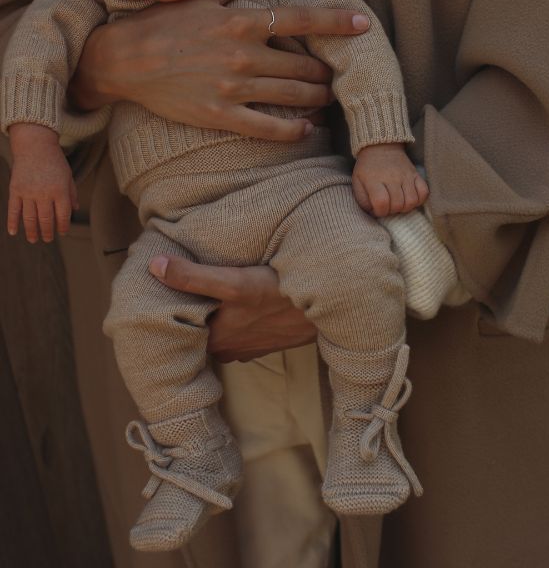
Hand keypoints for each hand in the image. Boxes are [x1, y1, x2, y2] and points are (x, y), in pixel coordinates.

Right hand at [7, 123, 78, 242]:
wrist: (35, 146)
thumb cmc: (55, 161)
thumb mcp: (68, 176)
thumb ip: (72, 194)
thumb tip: (74, 210)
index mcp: (60, 191)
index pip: (63, 215)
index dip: (63, 227)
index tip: (63, 233)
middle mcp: (44, 193)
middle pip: (46, 219)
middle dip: (48, 232)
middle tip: (48, 239)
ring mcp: (28, 192)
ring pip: (30, 218)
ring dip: (32, 231)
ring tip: (34, 240)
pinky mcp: (15, 190)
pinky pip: (14, 210)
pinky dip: (12, 222)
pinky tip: (13, 232)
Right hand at [70, 0, 369, 141]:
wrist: (124, 61)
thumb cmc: (163, 24)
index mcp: (241, 21)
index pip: (301, 19)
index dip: (337, 22)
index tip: (363, 25)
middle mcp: (243, 55)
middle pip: (303, 64)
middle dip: (326, 71)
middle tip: (335, 75)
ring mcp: (234, 88)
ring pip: (292, 95)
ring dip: (317, 98)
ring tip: (327, 98)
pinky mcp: (222, 115)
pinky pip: (268, 128)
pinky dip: (292, 130)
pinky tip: (306, 129)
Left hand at [149, 255, 316, 362]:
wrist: (327, 307)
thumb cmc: (279, 294)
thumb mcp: (235, 283)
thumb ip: (193, 277)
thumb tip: (154, 266)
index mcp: (215, 337)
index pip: (180, 328)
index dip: (168, 311)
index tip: (158, 293)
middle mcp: (229, 348)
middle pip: (199, 332)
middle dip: (190, 314)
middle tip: (178, 291)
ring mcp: (249, 348)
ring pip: (220, 335)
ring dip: (213, 321)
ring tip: (205, 297)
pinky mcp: (266, 343)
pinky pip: (241, 336)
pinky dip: (234, 324)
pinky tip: (237, 308)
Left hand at [352, 143, 428, 216]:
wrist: (380, 147)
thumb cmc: (367, 169)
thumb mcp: (357, 183)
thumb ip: (362, 200)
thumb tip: (374, 212)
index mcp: (374, 180)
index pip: (381, 203)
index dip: (380, 212)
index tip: (378, 209)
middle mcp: (391, 178)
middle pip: (397, 204)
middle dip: (392, 211)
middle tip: (388, 206)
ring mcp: (406, 175)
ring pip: (411, 201)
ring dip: (405, 208)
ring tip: (398, 204)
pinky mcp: (416, 174)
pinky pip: (424, 192)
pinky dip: (419, 200)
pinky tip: (409, 199)